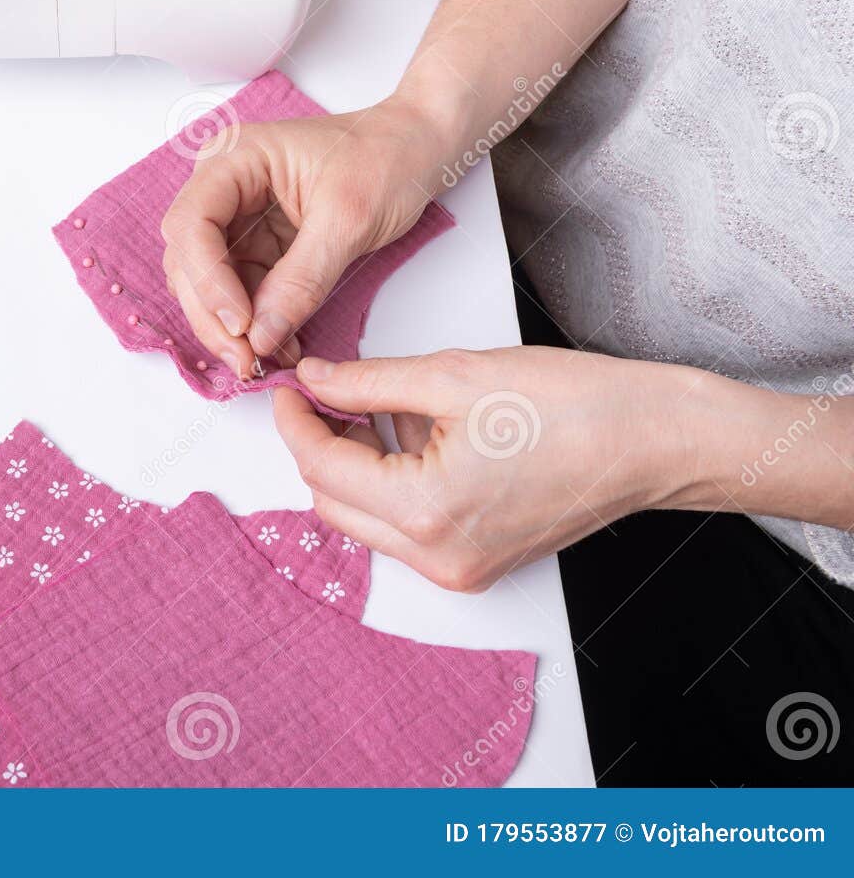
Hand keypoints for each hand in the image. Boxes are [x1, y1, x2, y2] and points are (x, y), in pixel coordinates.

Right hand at [160, 98, 455, 378]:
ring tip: (263, 361)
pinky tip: (278, 346)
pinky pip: (241, 291)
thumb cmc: (387, 158)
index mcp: (235, 158)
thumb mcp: (349, 219)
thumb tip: (260, 337)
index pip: (192, 224)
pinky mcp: (258, 244)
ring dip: (228, 326)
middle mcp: (224, 186)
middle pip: (189, 259)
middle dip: (211, 314)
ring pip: (207, 282)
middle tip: (245, 362)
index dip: (207, 280)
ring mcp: (238, 217)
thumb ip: (302, 279)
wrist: (418, 148)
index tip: (240, 325)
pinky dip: (255, 323)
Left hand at [271, 346, 710, 591]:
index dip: (295, 422)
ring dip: (354, 467)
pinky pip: (405, 527)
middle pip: (334, 504)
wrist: (654, 440)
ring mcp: (458, 568)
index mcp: (425, 511)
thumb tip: (315, 381)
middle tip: (321, 394)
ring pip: (366, 519)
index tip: (290, 387)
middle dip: (317, 447)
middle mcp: (436, 557)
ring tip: (371, 407)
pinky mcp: (476, 564)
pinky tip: (409, 436)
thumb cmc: (572, 404)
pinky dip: (391, 484)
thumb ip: (368, 382)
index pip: (321, 469)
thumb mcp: (452, 376)